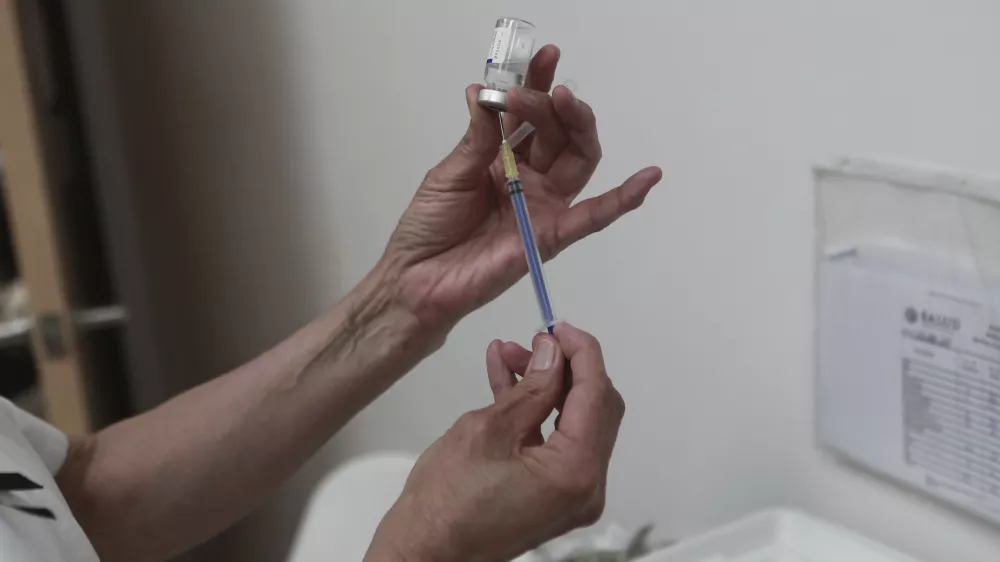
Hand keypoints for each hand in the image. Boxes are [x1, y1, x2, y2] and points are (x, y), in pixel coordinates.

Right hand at [364, 324, 624, 561]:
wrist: (425, 552)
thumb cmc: (446, 503)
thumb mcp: (487, 428)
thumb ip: (531, 387)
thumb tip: (553, 353)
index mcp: (576, 471)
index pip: (596, 394)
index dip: (581, 352)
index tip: (557, 327)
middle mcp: (586, 487)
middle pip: (594, 408)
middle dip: (564, 367)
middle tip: (534, 340)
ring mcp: (571, 495)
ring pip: (573, 421)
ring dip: (545, 385)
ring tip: (509, 354)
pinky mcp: (553, 496)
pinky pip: (555, 442)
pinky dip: (536, 412)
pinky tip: (507, 381)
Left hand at [384, 45, 661, 331]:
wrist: (419, 279)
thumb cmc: (429, 227)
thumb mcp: (449, 172)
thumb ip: (477, 136)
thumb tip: (484, 91)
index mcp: (502, 158)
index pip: (528, 115)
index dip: (538, 84)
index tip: (544, 55)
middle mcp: (528, 177)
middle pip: (557, 133)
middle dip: (551, 103)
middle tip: (537, 89)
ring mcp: (543, 205)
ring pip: (577, 159)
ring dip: (577, 127)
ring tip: (564, 101)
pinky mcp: (551, 236)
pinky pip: (594, 216)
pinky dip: (624, 198)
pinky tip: (648, 177)